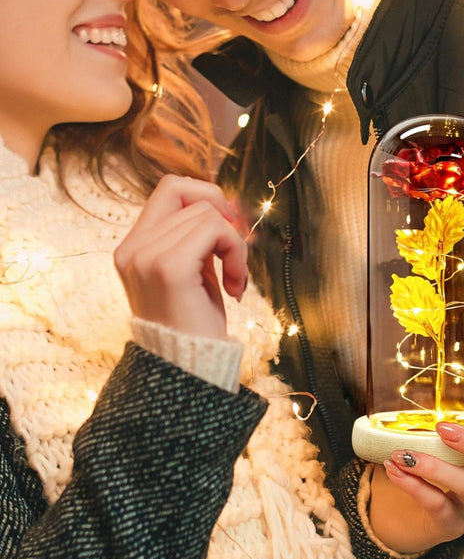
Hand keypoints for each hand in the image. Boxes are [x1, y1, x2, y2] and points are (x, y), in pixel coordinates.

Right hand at [114, 175, 247, 339]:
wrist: (188, 369)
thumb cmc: (194, 323)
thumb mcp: (192, 271)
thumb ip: (195, 237)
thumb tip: (224, 204)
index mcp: (134, 246)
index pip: (171, 189)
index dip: (207, 197)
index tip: (228, 227)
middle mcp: (132, 248)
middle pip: (193, 198)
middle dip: (226, 225)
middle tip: (235, 260)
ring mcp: (146, 256)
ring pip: (208, 213)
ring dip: (234, 246)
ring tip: (233, 281)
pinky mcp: (168, 267)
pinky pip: (215, 230)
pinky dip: (235, 253)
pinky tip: (234, 286)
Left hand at [369, 397, 463, 553]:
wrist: (405, 515)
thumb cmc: (426, 469)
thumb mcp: (434, 444)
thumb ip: (441, 422)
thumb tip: (435, 391)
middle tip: (442, 428)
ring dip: (431, 465)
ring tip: (401, 453)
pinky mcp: (452, 524)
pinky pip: (437, 503)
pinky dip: (413, 484)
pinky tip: (394, 470)